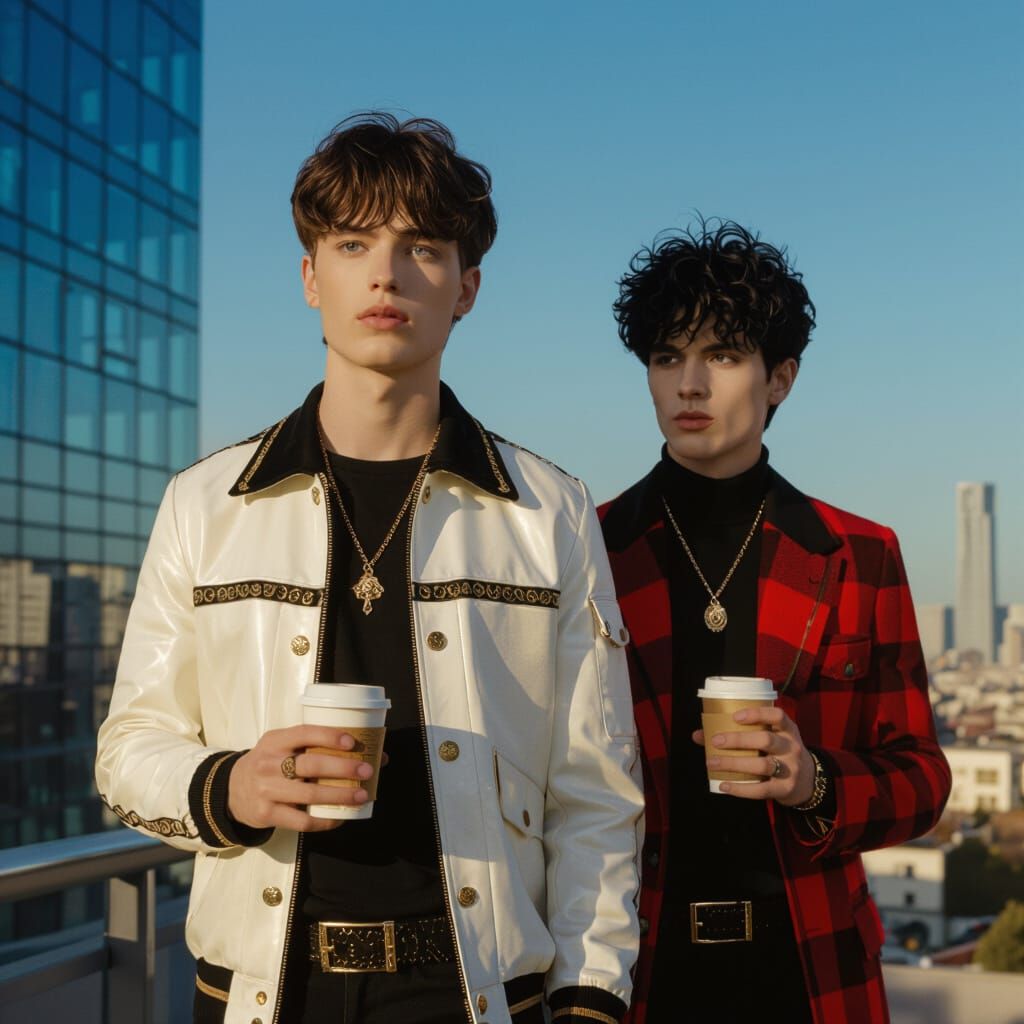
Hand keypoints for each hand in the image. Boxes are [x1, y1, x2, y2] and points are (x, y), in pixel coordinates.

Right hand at [228, 724, 374, 831]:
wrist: (232, 790)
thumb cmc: (269, 764)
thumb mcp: (281, 747)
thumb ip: (313, 747)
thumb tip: (370, 753)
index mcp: (275, 741)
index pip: (304, 733)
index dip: (329, 736)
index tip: (352, 742)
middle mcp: (268, 763)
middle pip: (310, 765)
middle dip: (342, 768)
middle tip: (367, 771)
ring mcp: (266, 790)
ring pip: (309, 794)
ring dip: (339, 796)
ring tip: (361, 796)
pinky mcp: (266, 814)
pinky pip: (301, 820)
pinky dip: (325, 820)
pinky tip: (340, 818)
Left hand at [693, 706, 814, 805]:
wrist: (807, 781)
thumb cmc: (778, 753)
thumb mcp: (769, 738)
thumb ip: (739, 733)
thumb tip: (699, 734)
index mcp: (787, 729)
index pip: (777, 715)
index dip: (757, 714)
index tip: (735, 716)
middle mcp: (791, 747)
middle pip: (766, 740)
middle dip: (738, 740)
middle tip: (715, 741)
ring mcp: (790, 769)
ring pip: (762, 765)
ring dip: (734, 764)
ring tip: (712, 763)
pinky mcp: (785, 789)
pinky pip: (762, 789)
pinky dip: (741, 789)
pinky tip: (724, 785)